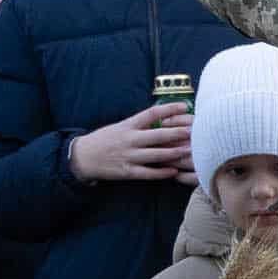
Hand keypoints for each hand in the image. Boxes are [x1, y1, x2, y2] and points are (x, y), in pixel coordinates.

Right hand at [67, 101, 195, 183]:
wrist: (84, 157)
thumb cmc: (105, 140)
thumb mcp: (120, 127)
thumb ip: (139, 125)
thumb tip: (162, 120)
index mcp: (128, 125)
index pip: (151, 113)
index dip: (168, 109)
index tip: (184, 106)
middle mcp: (129, 139)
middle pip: (158, 135)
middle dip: (177, 133)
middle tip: (194, 131)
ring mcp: (128, 156)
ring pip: (156, 155)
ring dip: (174, 153)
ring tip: (190, 151)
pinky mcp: (127, 172)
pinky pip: (148, 173)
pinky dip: (162, 172)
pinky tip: (174, 171)